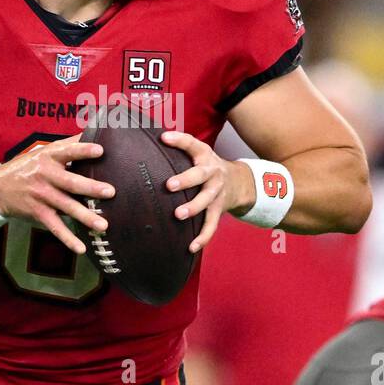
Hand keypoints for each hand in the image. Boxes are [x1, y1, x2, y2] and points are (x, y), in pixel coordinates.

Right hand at [0, 135, 114, 254]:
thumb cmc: (28, 167)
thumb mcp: (43, 152)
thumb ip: (67, 145)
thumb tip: (94, 132)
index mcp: (48, 157)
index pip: (67, 152)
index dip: (83, 151)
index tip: (100, 151)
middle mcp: (45, 176)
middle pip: (70, 182)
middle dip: (91, 188)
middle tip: (111, 192)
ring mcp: (41, 196)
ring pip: (66, 207)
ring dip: (85, 217)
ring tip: (103, 225)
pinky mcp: (38, 213)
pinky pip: (55, 227)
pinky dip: (67, 239)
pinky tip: (81, 248)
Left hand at [160, 130, 253, 252]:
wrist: (239, 182)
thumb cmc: (206, 166)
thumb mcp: (197, 153)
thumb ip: (177, 149)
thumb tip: (144, 141)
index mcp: (204, 156)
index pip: (192, 144)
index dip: (179, 140)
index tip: (164, 137)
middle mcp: (212, 173)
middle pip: (200, 175)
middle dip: (186, 180)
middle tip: (169, 185)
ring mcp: (216, 193)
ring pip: (206, 201)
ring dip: (193, 208)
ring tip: (178, 215)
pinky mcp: (218, 210)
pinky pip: (211, 225)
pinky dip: (202, 237)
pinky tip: (191, 247)